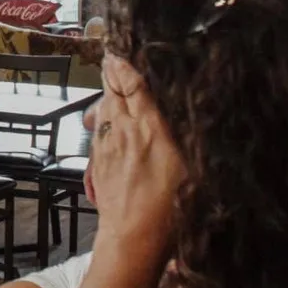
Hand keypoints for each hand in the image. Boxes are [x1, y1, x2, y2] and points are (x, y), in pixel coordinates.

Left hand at [88, 56, 184, 256]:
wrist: (134, 237)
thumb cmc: (171, 208)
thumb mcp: (191, 167)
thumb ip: (182, 134)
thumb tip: (185, 112)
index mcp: (151, 127)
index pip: (133, 84)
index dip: (125, 64)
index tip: (122, 49)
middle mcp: (124, 129)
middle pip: (113, 89)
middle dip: (113, 72)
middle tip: (115, 56)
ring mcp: (106, 143)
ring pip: (103, 107)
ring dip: (108, 93)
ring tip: (112, 78)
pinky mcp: (96, 159)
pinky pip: (99, 128)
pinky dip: (103, 116)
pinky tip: (107, 116)